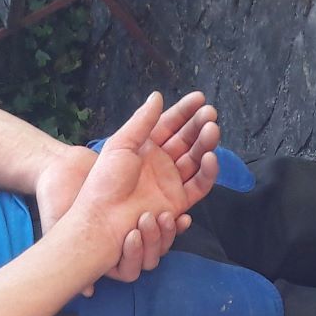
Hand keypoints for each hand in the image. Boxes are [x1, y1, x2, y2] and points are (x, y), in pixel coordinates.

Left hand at [33, 92, 220, 236]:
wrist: (103, 219)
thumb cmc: (106, 182)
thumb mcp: (121, 144)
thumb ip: (142, 121)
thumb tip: (157, 95)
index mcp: (145, 147)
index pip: (170, 124)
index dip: (185, 111)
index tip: (200, 98)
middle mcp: (160, 163)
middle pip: (186, 140)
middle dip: (199, 126)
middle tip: (210, 114)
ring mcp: (170, 182)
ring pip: (196, 160)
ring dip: (206, 144)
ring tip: (212, 130)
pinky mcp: (178, 202)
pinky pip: (199, 185)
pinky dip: (207, 172)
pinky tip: (209, 157)